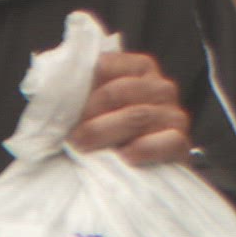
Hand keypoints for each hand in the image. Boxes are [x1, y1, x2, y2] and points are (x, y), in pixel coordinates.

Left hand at [68, 51, 192, 163]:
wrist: (131, 171)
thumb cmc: (105, 135)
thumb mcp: (90, 109)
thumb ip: (80, 90)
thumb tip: (54, 79)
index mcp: (139, 68)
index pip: (106, 65)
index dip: (82, 89)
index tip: (67, 110)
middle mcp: (161, 87)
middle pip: (119, 91)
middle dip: (90, 115)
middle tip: (74, 136)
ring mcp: (174, 114)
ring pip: (138, 116)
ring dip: (105, 133)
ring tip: (85, 148)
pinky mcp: (181, 142)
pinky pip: (167, 140)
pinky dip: (143, 149)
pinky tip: (125, 157)